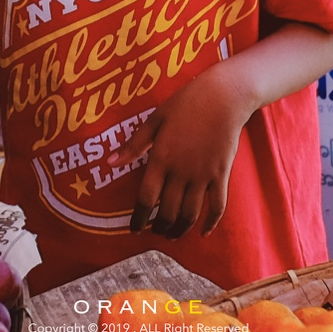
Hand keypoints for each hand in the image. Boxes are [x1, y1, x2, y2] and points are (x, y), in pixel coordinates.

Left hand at [110, 67, 253, 237]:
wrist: (223, 96)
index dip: (139, 219)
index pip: (146, 199)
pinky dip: (211, 223)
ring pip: (190, 214)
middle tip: (155, 232)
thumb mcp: (154, 120)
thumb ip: (133, 144)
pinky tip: (203, 231)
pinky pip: (217, 206)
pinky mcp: (221, 175)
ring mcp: (203, 175)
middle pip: (168, 212)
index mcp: (161, 158)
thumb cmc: (186, 104)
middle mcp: (181, 171)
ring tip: (173, 234)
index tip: (135, 229)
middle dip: (159, 227)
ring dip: (180, 229)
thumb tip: (109, 162)